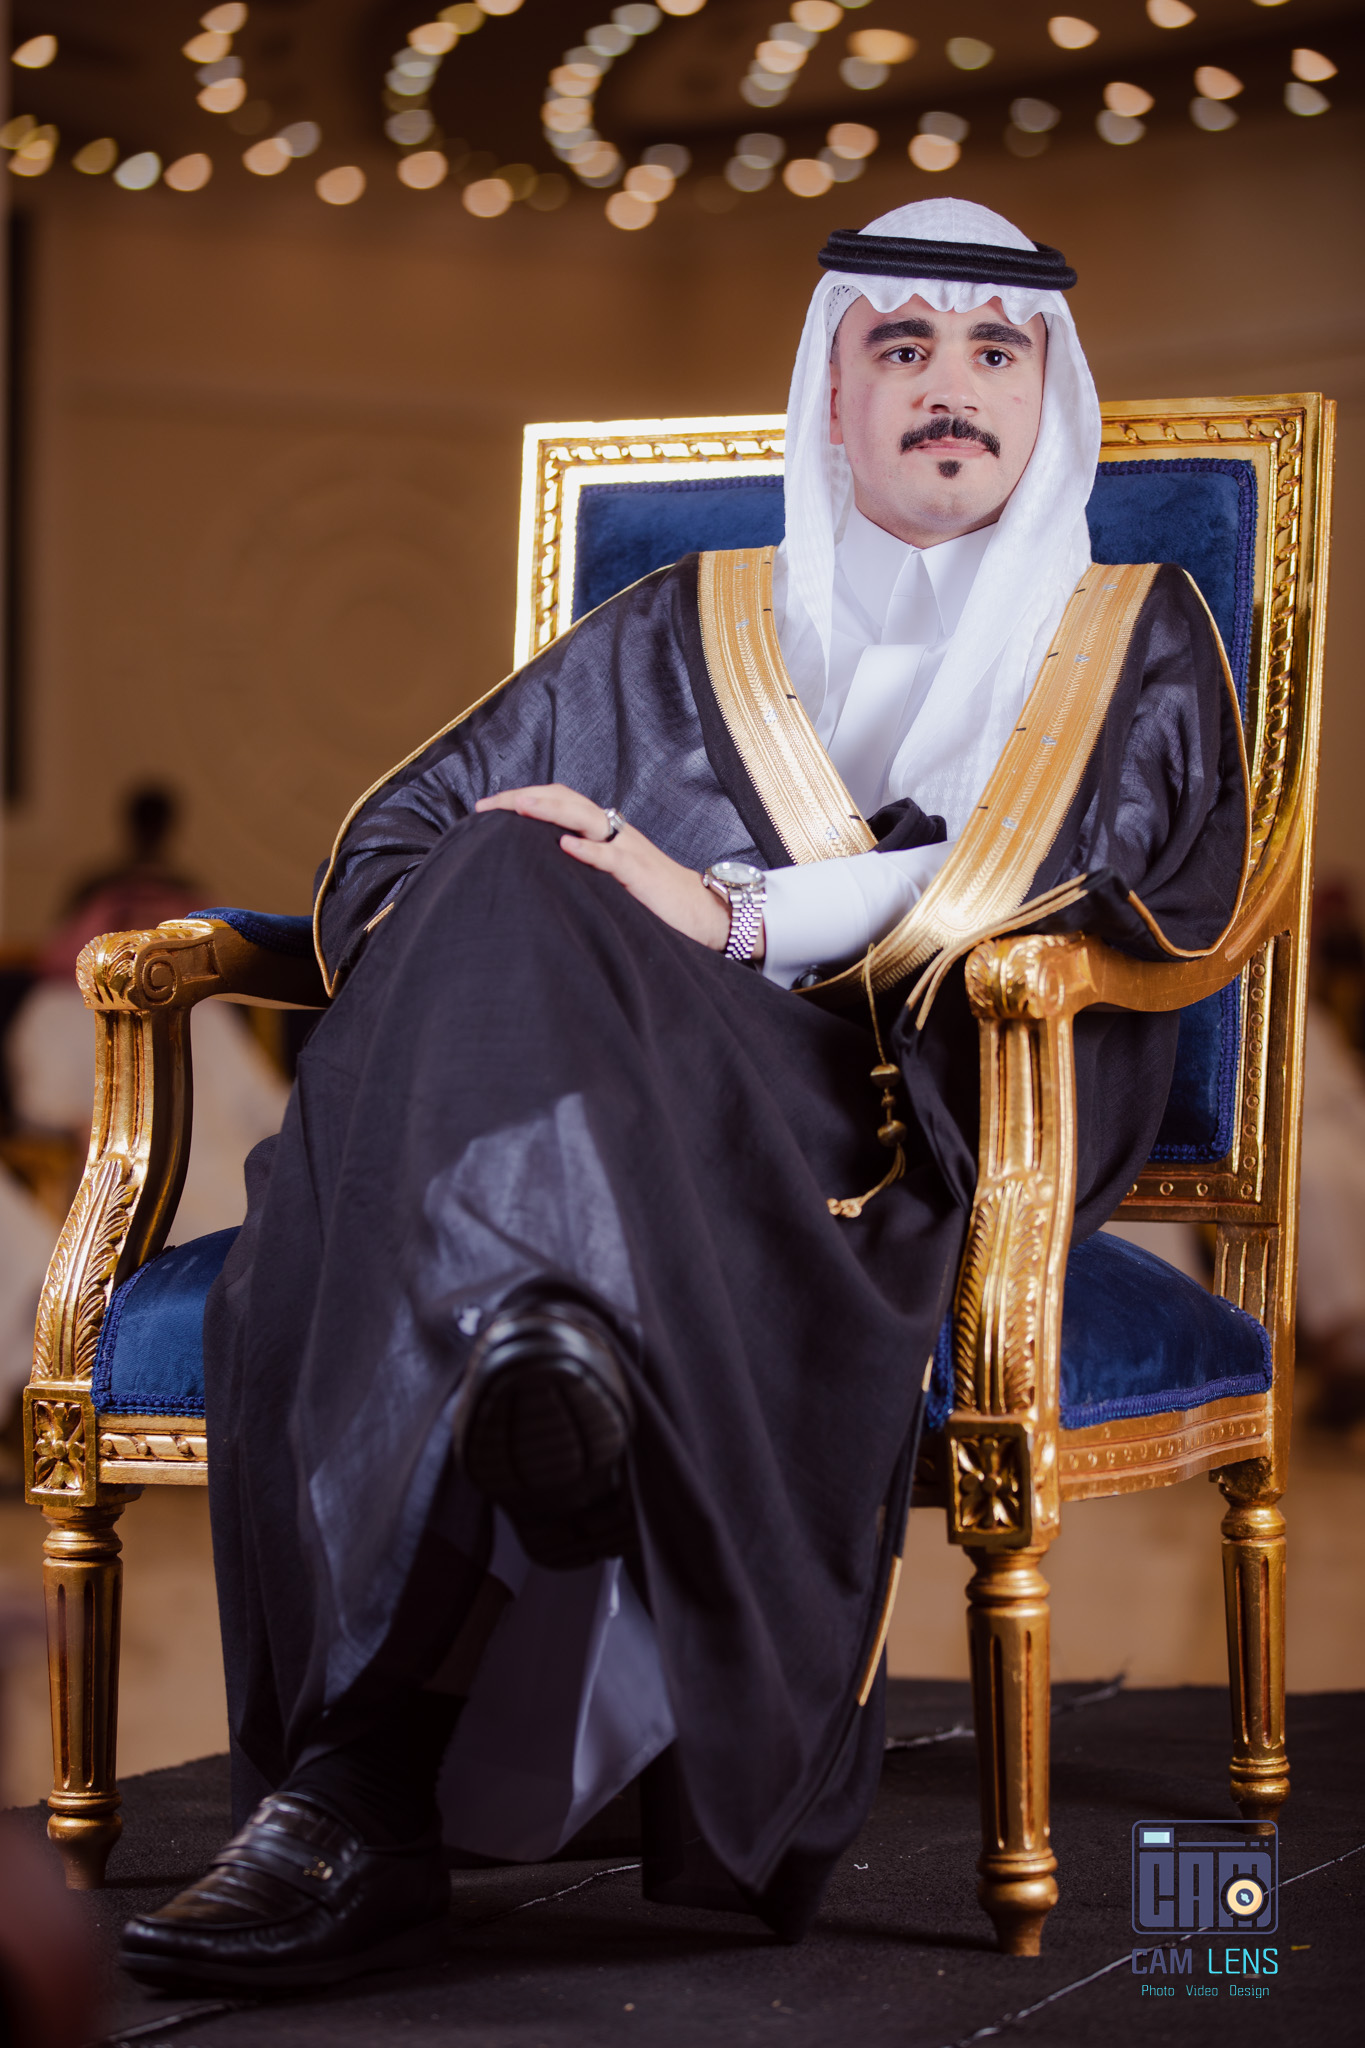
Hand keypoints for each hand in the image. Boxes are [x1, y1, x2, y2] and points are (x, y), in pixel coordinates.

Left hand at [474, 785, 742, 953]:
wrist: (704, 912)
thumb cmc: (655, 900)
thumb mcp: (612, 879)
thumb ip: (583, 868)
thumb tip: (540, 867)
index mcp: (605, 831)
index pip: (560, 801)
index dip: (525, 798)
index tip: (486, 808)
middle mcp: (615, 832)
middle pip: (565, 800)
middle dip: (523, 798)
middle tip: (486, 807)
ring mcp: (629, 849)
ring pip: (585, 817)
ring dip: (549, 810)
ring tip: (517, 808)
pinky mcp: (641, 873)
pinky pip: (613, 856)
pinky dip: (589, 849)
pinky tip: (564, 846)